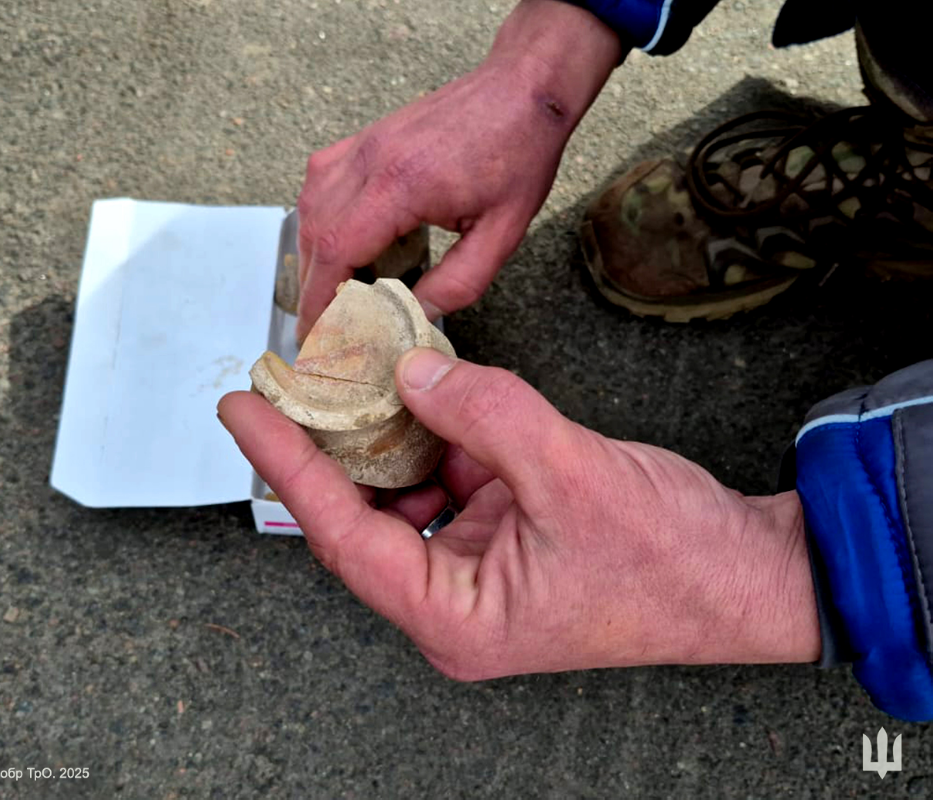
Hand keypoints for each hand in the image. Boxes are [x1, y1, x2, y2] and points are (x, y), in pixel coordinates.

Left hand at [218, 349, 819, 678]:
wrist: (749, 574)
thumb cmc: (673, 560)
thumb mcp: (568, 472)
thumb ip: (483, 413)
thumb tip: (412, 371)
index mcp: (453, 617)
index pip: (342, 536)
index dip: (287, 467)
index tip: (243, 412)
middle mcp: (453, 600)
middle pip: (359, 521)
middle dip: (324, 452)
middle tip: (283, 387)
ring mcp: (478, 568)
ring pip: (402, 496)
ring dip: (384, 438)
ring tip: (347, 380)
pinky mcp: (504, 535)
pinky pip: (447, 480)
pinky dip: (435, 435)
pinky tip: (423, 393)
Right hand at [294, 0, 620, 340]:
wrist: (520, 91)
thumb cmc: (517, 155)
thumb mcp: (501, 235)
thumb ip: (457, 284)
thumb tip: (415, 316)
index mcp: (402, 185)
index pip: (337, 250)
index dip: (320, 298)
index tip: (317, 333)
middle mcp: (370, 161)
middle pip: (315, 235)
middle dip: (312, 288)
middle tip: (322, 327)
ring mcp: (361, 146)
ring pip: (310, 210)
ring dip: (314, 257)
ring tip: (333, 294)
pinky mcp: (363, 141)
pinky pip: (320, 186)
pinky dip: (320, 223)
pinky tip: (339, 246)